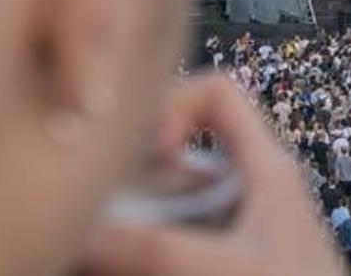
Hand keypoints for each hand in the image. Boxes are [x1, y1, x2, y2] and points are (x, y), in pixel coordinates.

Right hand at [83, 75, 342, 275]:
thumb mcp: (231, 268)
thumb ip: (160, 251)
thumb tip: (85, 236)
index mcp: (266, 166)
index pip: (218, 93)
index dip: (174, 105)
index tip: (152, 153)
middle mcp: (252, 186)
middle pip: (183, 150)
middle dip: (137, 174)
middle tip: (101, 208)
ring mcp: (240, 223)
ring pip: (175, 199)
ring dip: (136, 218)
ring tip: (97, 242)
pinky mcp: (230, 255)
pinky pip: (180, 237)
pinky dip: (150, 247)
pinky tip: (119, 262)